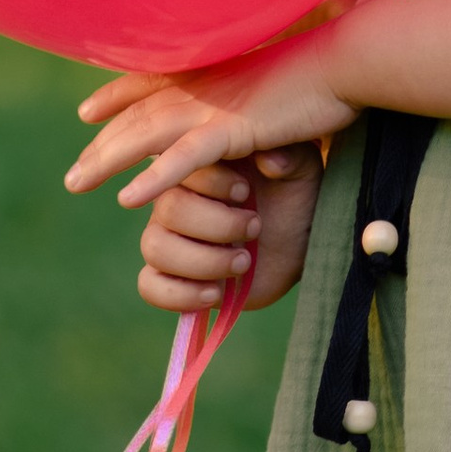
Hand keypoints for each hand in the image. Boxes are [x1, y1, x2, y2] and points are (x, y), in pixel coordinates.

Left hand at [68, 21, 360, 210]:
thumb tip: (245, 99)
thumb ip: (249, 88)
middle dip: (103, 139)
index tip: (88, 110)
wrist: (349, 60)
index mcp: (215, 69)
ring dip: (108, 158)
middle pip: (140, 112)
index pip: (153, 80)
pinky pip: (185, 157)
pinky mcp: (234, 128)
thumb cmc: (323, 70)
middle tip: (73, 172)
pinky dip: (155, 177)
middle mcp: (206, 83)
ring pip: (148, 133)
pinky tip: (129, 198)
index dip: (118, 94)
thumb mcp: (275, 77)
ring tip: (75, 183)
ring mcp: (216, 104)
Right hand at [137, 148, 323, 313]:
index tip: (245, 192)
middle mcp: (177, 197)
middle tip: (255, 228)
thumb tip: (271, 161)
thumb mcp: (302, 169)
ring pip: (154, 247)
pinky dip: (178, 294)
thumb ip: (289, 156)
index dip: (212, 182)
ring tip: (243, 263)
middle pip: (167, 209)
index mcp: (202, 163)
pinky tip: (215, 292)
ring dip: (203, 260)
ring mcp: (170, 236)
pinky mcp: (172, 275)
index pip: (178, 163)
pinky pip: (148, 285)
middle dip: (217, 225)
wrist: (298, 240)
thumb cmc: (294, 195)